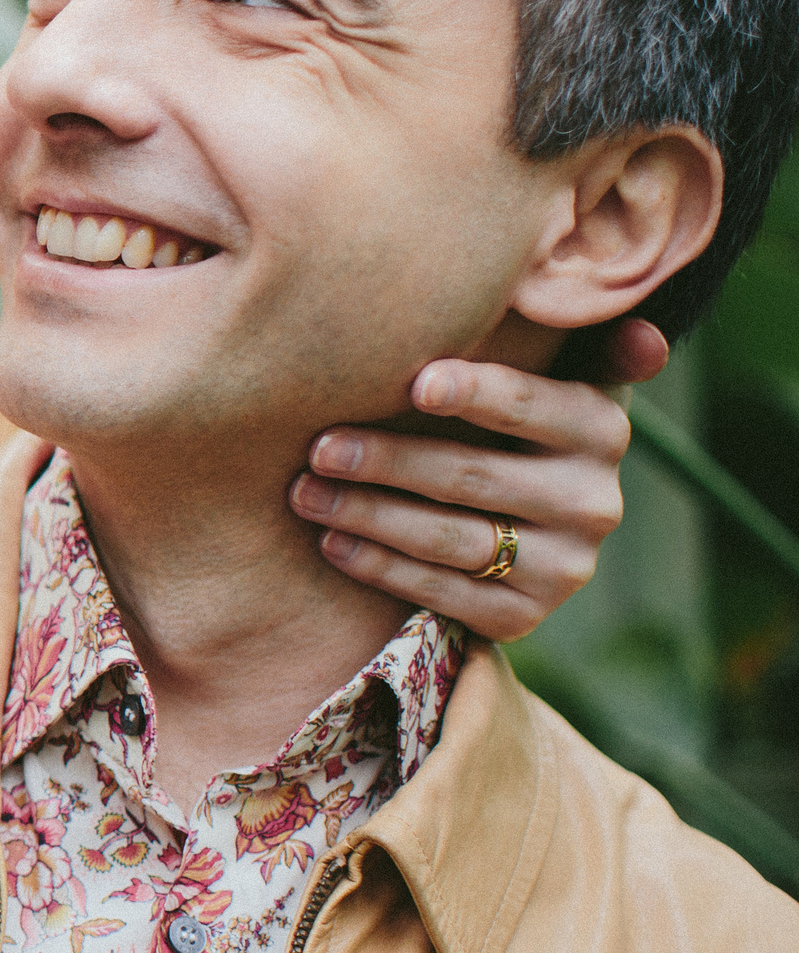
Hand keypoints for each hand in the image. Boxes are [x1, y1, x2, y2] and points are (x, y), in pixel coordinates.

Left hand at [287, 319, 664, 639]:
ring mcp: (565, 566)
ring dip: (367, 514)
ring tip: (305, 492)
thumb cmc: (501, 421)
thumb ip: (569, 343)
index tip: (414, 383)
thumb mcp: (537, 376)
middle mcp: (594, 502)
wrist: (514, 521)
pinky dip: (379, 566)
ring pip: (451, 539)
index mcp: (600, 428)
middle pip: (474, 476)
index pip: (533, 406)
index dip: (477, 393)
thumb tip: (647, 337)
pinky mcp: (524, 615)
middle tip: (318, 446)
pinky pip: (442, 593)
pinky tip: (331, 542)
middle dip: (387, 459)